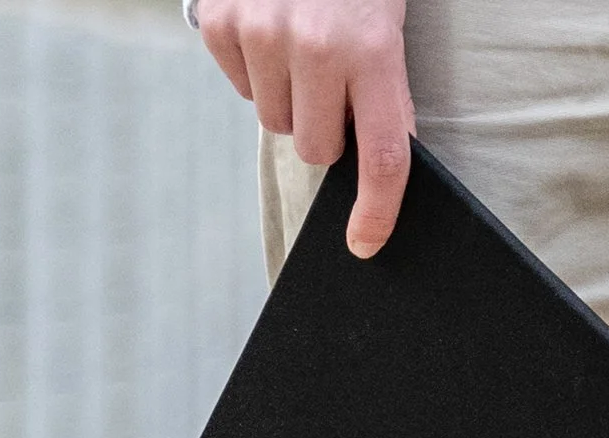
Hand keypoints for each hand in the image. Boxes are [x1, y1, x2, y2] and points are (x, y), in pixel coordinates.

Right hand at [197, 0, 412, 257]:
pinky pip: (239, 86)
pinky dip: (255, 70)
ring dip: (289, 99)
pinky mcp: (219, 19)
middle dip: (326, 130)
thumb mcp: (388, 30)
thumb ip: (385, 97)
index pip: (382, 157)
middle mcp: (314, 46)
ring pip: (274, 121)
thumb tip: (377, 172)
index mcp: (373, 53)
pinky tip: (270, 32)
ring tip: (302, 50)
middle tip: (334, 86)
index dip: (376, 210)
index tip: (365, 243)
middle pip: (316, 148)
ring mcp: (260, 31)